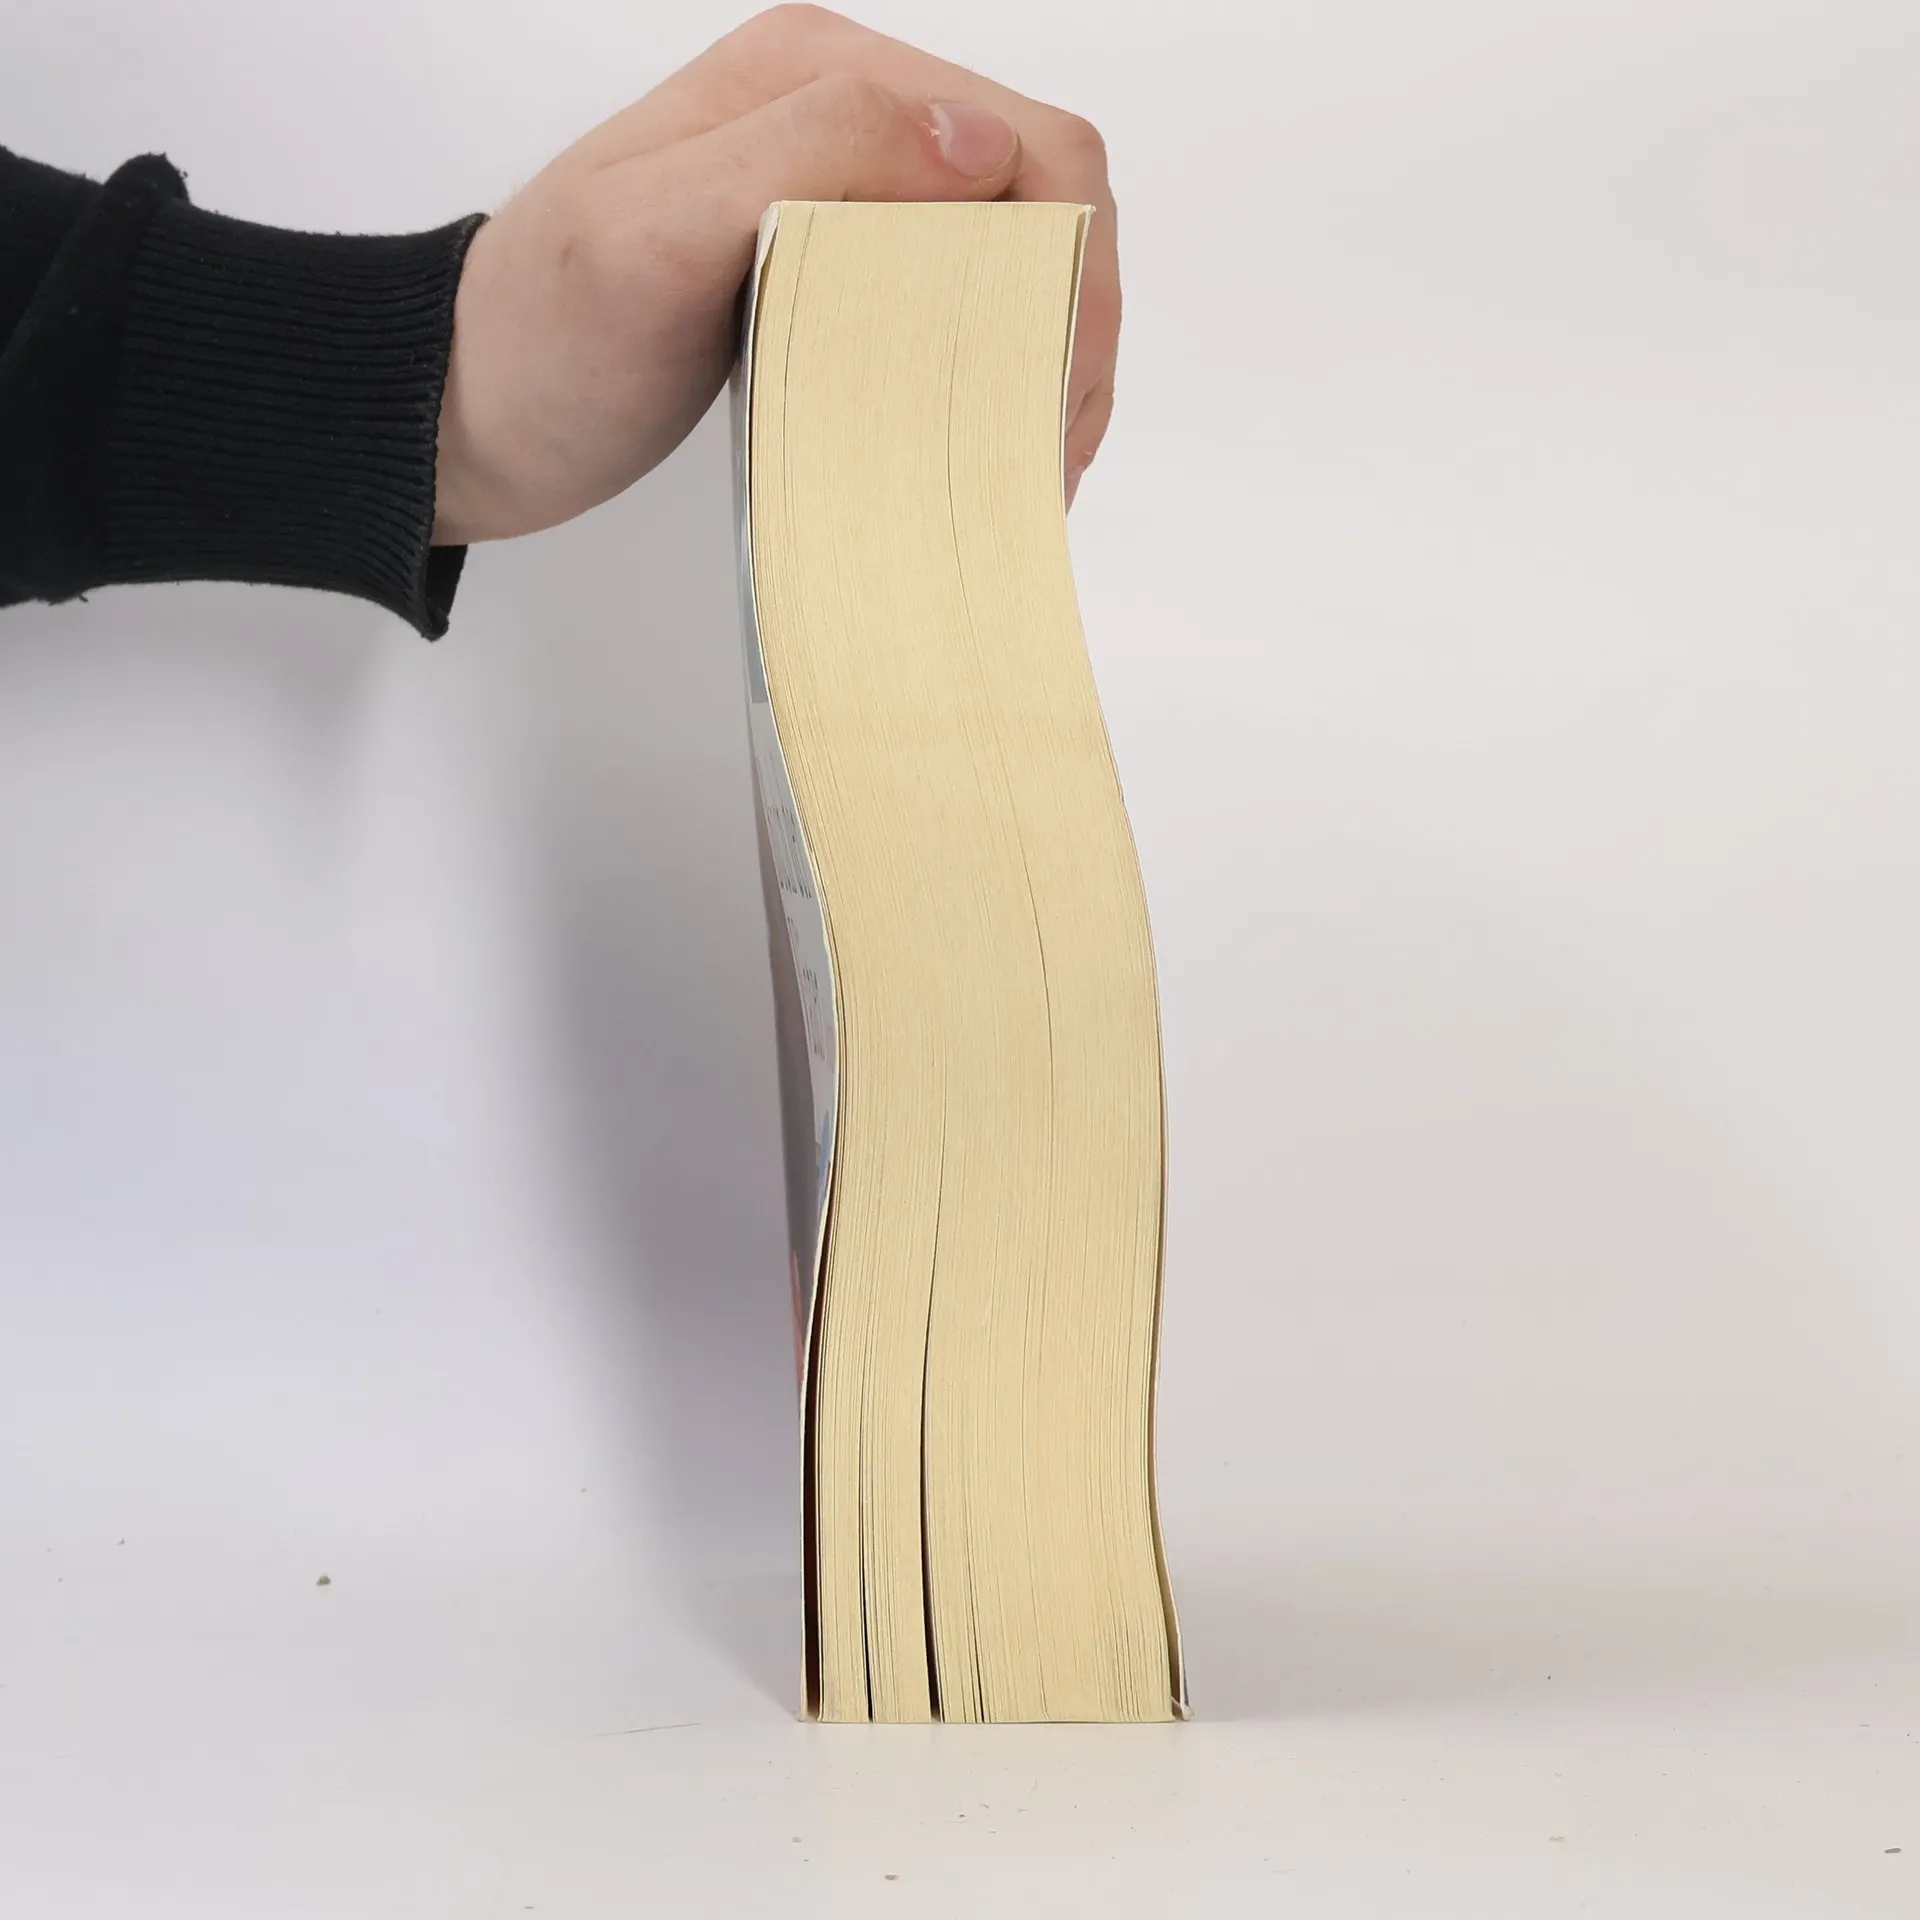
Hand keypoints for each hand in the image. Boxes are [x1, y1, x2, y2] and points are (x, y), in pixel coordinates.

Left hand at [432, 5, 1119, 544]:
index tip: (1056, 394)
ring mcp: (842, 197)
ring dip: (1049, 350)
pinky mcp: (833, 272)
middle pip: (1040, 194)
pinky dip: (998, 368)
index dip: (1073, 265)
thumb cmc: (543, 341)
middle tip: (1054, 447)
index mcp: (814, 77)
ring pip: (1014, 251)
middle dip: (1076, 317)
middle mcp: (842, 118)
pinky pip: (959, 298)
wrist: (472, 411)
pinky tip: (987, 437)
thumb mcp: (652, 236)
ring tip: (1034, 460)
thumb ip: (807, 155)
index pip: (1025, 140)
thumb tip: (974, 141)